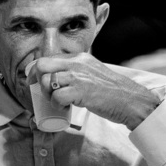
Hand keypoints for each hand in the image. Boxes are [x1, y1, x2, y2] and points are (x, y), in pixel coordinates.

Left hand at [28, 53, 160, 129]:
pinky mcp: (81, 91)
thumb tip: (58, 76)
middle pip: (42, 65)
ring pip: (47, 81)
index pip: (48, 58)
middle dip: (38, 80)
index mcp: (79, 57)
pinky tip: (64, 107)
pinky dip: (56, 105)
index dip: (37, 71)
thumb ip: (79, 70)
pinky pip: (57, 96)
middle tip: (45, 93)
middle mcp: (77, 63)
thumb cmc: (110, 90)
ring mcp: (79, 76)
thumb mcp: (93, 71)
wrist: (130, 99)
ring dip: (48, 95)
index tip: (35, 81)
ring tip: (58, 102)